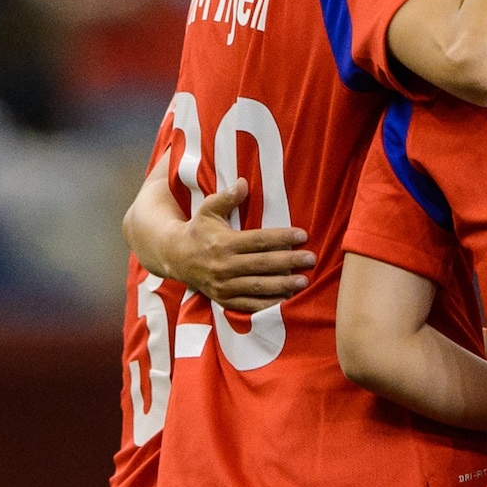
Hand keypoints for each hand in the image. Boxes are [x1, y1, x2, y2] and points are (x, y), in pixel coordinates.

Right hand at [160, 179, 314, 311]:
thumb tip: (244, 182)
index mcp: (223, 243)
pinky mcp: (223, 299)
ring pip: (257, 286)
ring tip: (304, 281)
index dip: (281, 238)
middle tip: (311, 259)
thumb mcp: (208, 210)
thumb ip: (226, 197)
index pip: (258, 240)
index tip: (303, 235)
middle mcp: (223, 266)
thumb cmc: (198, 229)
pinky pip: (248, 305)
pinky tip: (286, 300)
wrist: (175, 257)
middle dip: (289, 262)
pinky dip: (268, 305)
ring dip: (282, 285)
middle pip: (262, 264)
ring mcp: (223, 285)